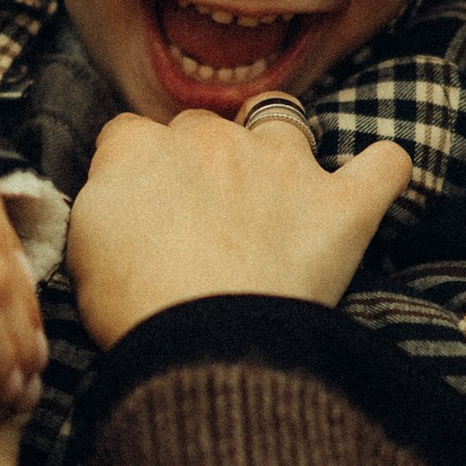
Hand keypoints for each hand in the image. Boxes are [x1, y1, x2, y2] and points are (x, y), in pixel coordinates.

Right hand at [65, 106, 412, 348]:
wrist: (206, 345)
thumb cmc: (134, 310)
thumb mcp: (82, 250)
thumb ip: (102, 202)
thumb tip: (119, 193)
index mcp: (139, 149)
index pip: (134, 135)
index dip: (140, 172)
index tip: (144, 212)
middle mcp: (211, 139)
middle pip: (205, 127)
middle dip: (203, 162)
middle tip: (204, 222)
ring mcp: (282, 165)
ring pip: (285, 120)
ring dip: (282, 145)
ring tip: (278, 187)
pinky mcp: (341, 205)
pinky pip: (383, 165)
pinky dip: (381, 169)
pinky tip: (374, 179)